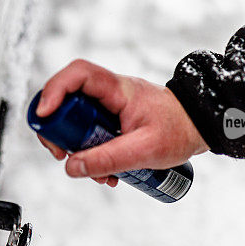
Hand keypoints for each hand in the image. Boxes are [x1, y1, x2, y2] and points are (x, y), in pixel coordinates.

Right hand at [35, 59, 208, 184]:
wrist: (199, 127)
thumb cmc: (179, 130)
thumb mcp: (144, 150)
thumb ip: (107, 160)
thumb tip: (73, 167)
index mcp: (118, 89)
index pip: (78, 74)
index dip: (54, 90)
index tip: (44, 116)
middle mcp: (109, 92)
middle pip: (68, 100)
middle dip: (59, 129)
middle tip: (61, 153)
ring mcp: (109, 105)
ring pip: (77, 120)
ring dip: (77, 147)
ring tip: (92, 170)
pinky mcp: (112, 119)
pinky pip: (90, 131)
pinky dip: (91, 152)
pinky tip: (105, 171)